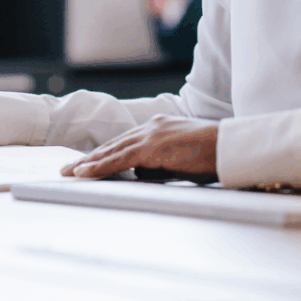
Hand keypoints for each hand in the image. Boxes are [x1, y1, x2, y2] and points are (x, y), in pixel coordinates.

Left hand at [61, 115, 217, 179]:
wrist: (230, 148)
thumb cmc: (213, 157)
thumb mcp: (182, 160)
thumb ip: (160, 164)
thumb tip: (141, 173)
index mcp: (160, 127)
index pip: (126, 142)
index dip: (106, 153)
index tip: (89, 161)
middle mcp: (152, 126)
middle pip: (114, 144)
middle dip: (91, 157)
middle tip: (70, 168)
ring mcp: (151, 135)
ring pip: (112, 150)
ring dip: (90, 163)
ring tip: (70, 172)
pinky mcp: (151, 147)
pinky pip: (119, 159)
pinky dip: (100, 166)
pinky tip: (85, 173)